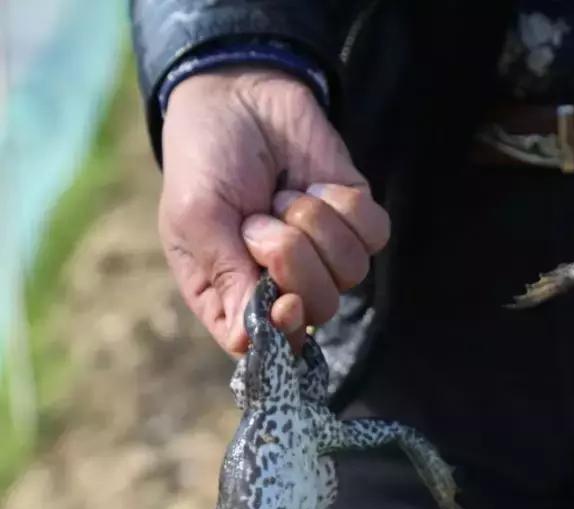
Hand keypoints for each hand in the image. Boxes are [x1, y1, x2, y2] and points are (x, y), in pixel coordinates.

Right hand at [159, 68, 389, 354]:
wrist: (240, 95)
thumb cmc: (205, 160)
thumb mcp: (197, 218)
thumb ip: (225, 277)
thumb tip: (249, 341)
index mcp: (233, 295)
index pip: (272, 345)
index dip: (286, 330)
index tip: (285, 301)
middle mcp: (283, 284)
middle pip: (319, 308)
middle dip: (292, 256)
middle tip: (260, 218)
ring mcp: (324, 255)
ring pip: (350, 273)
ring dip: (314, 224)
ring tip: (283, 196)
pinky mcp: (356, 222)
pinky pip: (373, 235)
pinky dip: (343, 204)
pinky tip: (315, 185)